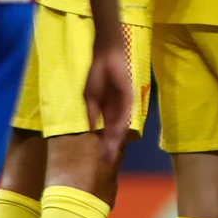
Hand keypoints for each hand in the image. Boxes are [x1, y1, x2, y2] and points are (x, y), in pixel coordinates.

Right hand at [83, 40, 134, 166]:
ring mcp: (123, 104)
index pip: (107, 131)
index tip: (99, 157)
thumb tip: (91, 130)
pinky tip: (116, 135)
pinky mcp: (128, 96)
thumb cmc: (96, 74)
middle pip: (115, 132)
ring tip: (112, 152)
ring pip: (120, 126)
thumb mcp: (89, 97)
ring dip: (116, 139)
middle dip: (111, 146)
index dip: (103, 143)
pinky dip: (120, 124)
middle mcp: (117, 110)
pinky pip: (124, 113)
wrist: (105, 57)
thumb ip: (91, 114)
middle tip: (107, 161)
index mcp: (108, 111)